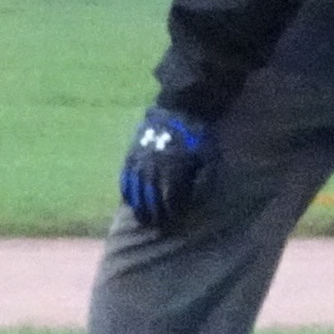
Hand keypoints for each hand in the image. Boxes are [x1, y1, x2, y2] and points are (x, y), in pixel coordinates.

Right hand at [117, 107, 213, 233]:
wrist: (178, 107)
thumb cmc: (197, 134)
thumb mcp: (208, 157)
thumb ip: (202, 179)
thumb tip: (197, 200)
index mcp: (173, 171)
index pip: (169, 200)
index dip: (171, 213)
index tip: (173, 222)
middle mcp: (153, 169)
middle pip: (151, 199)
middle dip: (154, 215)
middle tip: (157, 226)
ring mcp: (140, 161)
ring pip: (136, 191)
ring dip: (139, 207)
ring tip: (142, 219)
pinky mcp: (131, 153)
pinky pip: (125, 177)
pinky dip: (126, 191)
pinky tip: (128, 200)